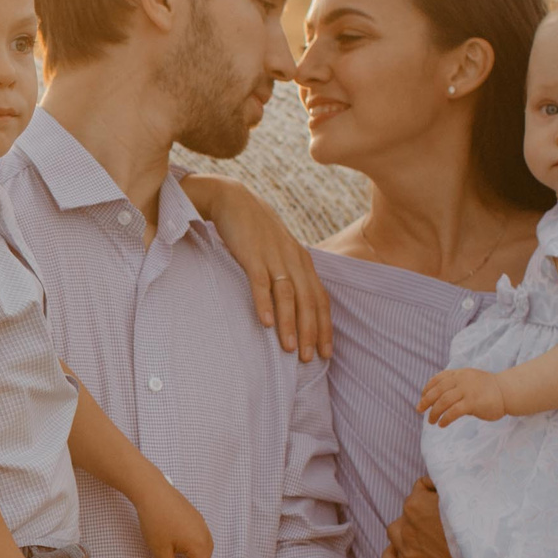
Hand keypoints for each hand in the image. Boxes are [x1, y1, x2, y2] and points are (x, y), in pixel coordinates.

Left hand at [133, 479, 213, 557]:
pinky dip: (195, 555)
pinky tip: (185, 556)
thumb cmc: (156, 520)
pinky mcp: (195, 517)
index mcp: (201, 547)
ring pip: (203, 553)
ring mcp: (201, 525)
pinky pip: (200, 542)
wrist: (152, 490)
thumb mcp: (160, 551)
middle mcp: (206, 536)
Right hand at [182, 174, 333, 361]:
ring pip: (288, 295)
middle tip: (309, 358)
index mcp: (302, 260)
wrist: (232, 199)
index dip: (324, 327)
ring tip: (290, 349)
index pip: (320, 299)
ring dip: (291, 323)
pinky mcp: (252, 253)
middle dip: (310, 332)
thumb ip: (287, 273)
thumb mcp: (278, 250)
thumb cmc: (254, 229)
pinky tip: (265, 323)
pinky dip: (264, 303)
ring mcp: (273, 256)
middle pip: (308, 301)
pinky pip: (260, 282)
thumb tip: (292, 303)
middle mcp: (293, 259)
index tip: (325, 353)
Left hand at [380, 477, 460, 557]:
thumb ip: (448, 484)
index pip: (421, 488)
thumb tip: (443, 479)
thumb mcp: (466, 494)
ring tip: (425, 532)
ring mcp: (407, 551)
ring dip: (406, 529)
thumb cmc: (481, 524)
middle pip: (408, 510)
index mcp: (416, 504)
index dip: (436, 492)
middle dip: (423, 511)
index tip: (449, 497)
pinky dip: (391, 556)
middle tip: (444, 517)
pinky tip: (399, 552)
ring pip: (395, 532)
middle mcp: (407, 526)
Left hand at [419, 367, 506, 426]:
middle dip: (426, 401)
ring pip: (443, 401)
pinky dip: (445, 418)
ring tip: (431, 421)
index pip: (437, 379)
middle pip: (437, 390)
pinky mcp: (473, 402)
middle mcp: (461, 380)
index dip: (427, 388)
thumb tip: (438, 398)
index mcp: (459, 374)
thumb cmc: (487, 389)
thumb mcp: (469, 380)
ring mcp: (467, 391)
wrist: (507, 392)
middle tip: (419, 410)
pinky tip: (442, 424)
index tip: (422, 397)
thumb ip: (455, 385)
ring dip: (434, 412)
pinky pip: (454, 411)